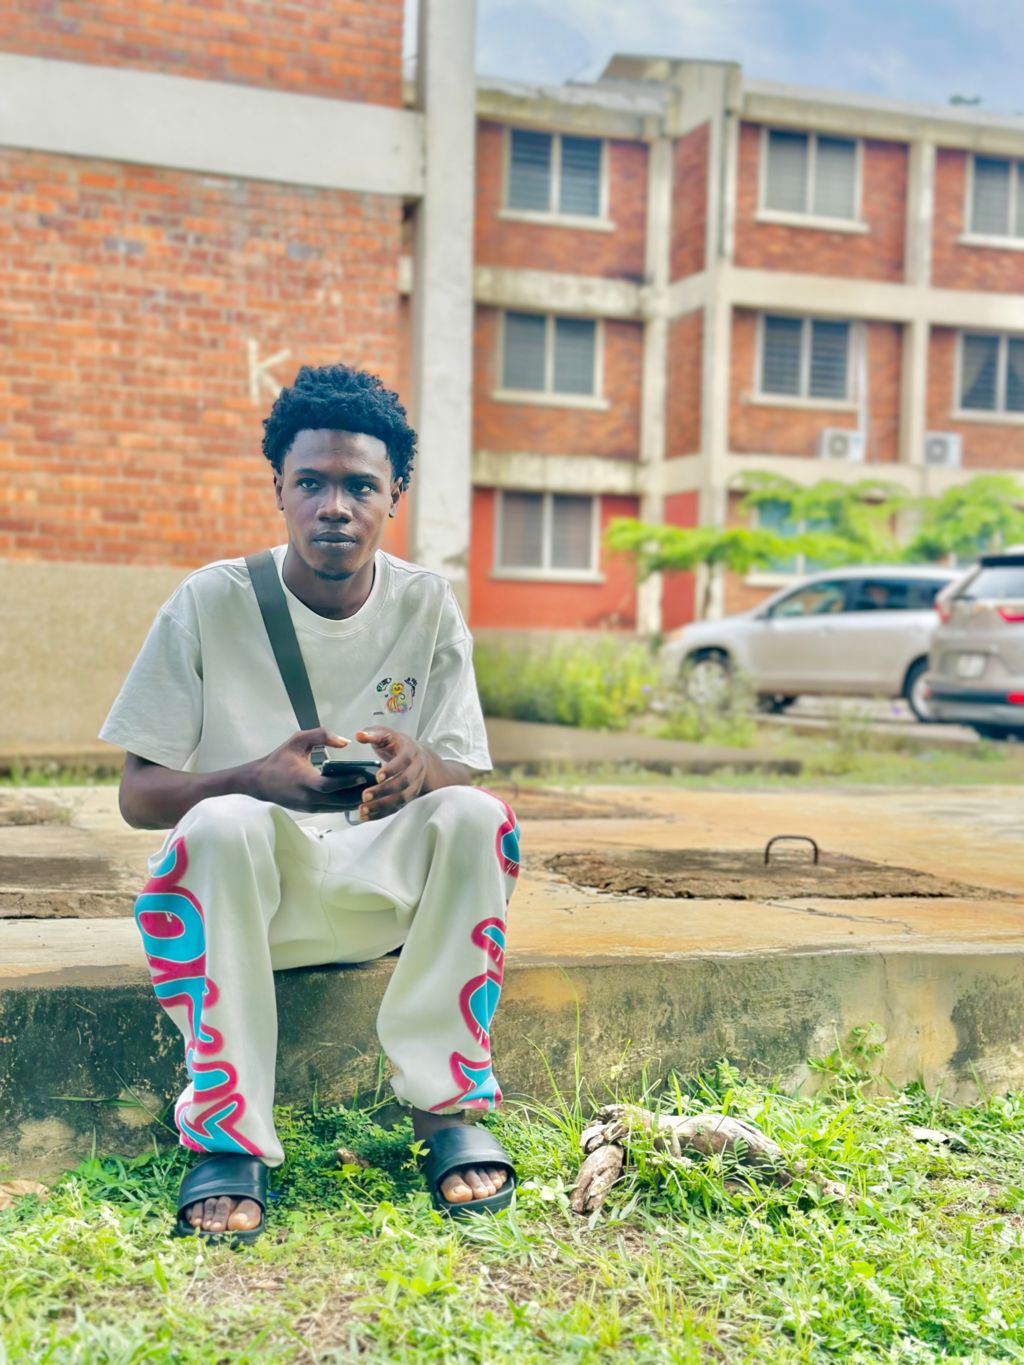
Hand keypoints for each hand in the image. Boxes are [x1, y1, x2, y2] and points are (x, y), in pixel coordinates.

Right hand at [251, 727, 369, 811]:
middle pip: (339, 800)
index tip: (362, 775)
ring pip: (338, 807)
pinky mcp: (311, 811)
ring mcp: (309, 806)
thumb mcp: (298, 740)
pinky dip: (346, 803)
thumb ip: (322, 735)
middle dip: (359, 793)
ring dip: (355, 800)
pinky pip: (333, 809)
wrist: (259, 781)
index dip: (346, 781)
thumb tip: (346, 742)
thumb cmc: (279, 759)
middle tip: (376, 784)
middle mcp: (308, 797)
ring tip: (373, 790)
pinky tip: (359, 795)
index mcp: (304, 779)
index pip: (328, 785)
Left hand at [354, 728, 426, 820]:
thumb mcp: (386, 734)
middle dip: (384, 791)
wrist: (420, 757)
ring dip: (382, 806)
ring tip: (363, 810)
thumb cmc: (398, 745)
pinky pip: (397, 807)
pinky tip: (367, 816)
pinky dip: (382, 813)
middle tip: (364, 796)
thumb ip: (372, 734)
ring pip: (402, 798)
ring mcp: (415, 784)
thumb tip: (359, 735)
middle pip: (404, 783)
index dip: (392, 769)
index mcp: (410, 751)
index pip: (404, 761)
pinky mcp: (409, 796)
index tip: (377, 777)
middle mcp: (416, 769)